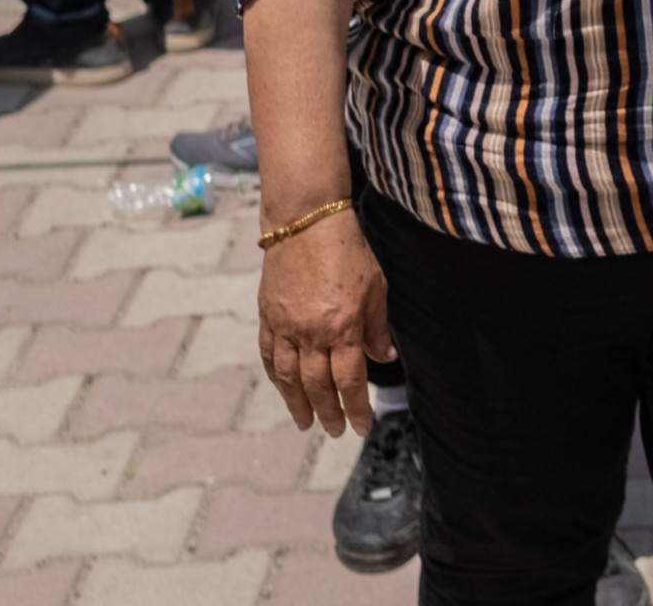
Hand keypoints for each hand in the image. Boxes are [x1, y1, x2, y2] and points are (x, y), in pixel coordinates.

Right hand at [256, 210, 395, 437]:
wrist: (305, 221)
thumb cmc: (348, 250)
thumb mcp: (376, 287)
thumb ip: (377, 327)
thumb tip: (385, 358)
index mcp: (342, 326)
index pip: (350, 380)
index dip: (356, 407)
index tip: (361, 425)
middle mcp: (311, 332)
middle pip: (317, 386)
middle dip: (328, 413)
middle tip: (335, 431)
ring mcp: (285, 326)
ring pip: (288, 377)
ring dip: (297, 404)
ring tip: (306, 422)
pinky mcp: (267, 316)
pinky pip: (268, 355)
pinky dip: (275, 377)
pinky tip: (283, 389)